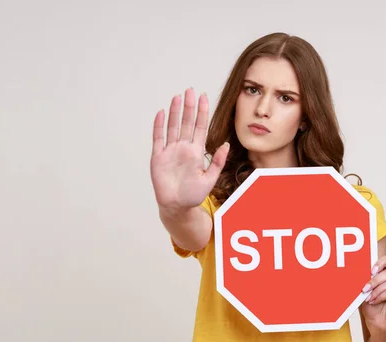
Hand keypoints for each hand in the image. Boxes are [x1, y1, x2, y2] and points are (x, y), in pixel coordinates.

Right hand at [151, 88, 229, 212]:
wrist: (177, 206)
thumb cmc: (193, 195)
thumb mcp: (210, 179)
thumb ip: (217, 162)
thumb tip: (226, 145)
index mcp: (196, 151)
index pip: (199, 127)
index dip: (202, 112)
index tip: (204, 97)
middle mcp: (183, 148)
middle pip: (186, 123)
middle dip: (189, 107)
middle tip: (190, 90)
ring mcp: (170, 151)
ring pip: (173, 127)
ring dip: (175, 112)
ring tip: (178, 97)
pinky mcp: (158, 157)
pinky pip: (158, 139)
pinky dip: (159, 126)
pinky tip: (162, 113)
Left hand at [360, 255, 385, 334]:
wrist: (375, 323)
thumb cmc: (370, 306)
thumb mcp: (365, 290)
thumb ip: (365, 280)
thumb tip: (357, 271)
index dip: (381, 262)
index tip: (371, 270)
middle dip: (373, 280)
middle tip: (364, 288)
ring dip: (375, 291)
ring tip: (368, 298)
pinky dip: (379, 296)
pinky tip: (374, 301)